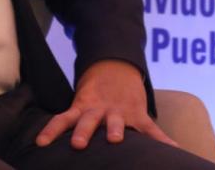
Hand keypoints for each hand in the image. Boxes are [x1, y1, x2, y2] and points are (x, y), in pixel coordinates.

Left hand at [34, 59, 177, 149]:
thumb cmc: (95, 93)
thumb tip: (46, 143)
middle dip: (83, 132)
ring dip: (115, 130)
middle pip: (88, 121)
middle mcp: (99, 110)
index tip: (41, 143)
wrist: (116, 65)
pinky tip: (174, 149)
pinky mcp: (138, 113)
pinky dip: (162, 140)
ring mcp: (119, 112)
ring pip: (116, 122)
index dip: (51, 130)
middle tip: (77, 143)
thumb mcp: (81, 103)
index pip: (62, 119)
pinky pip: (150, 128)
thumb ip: (72, 121)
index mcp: (82, 108)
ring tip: (116, 140)